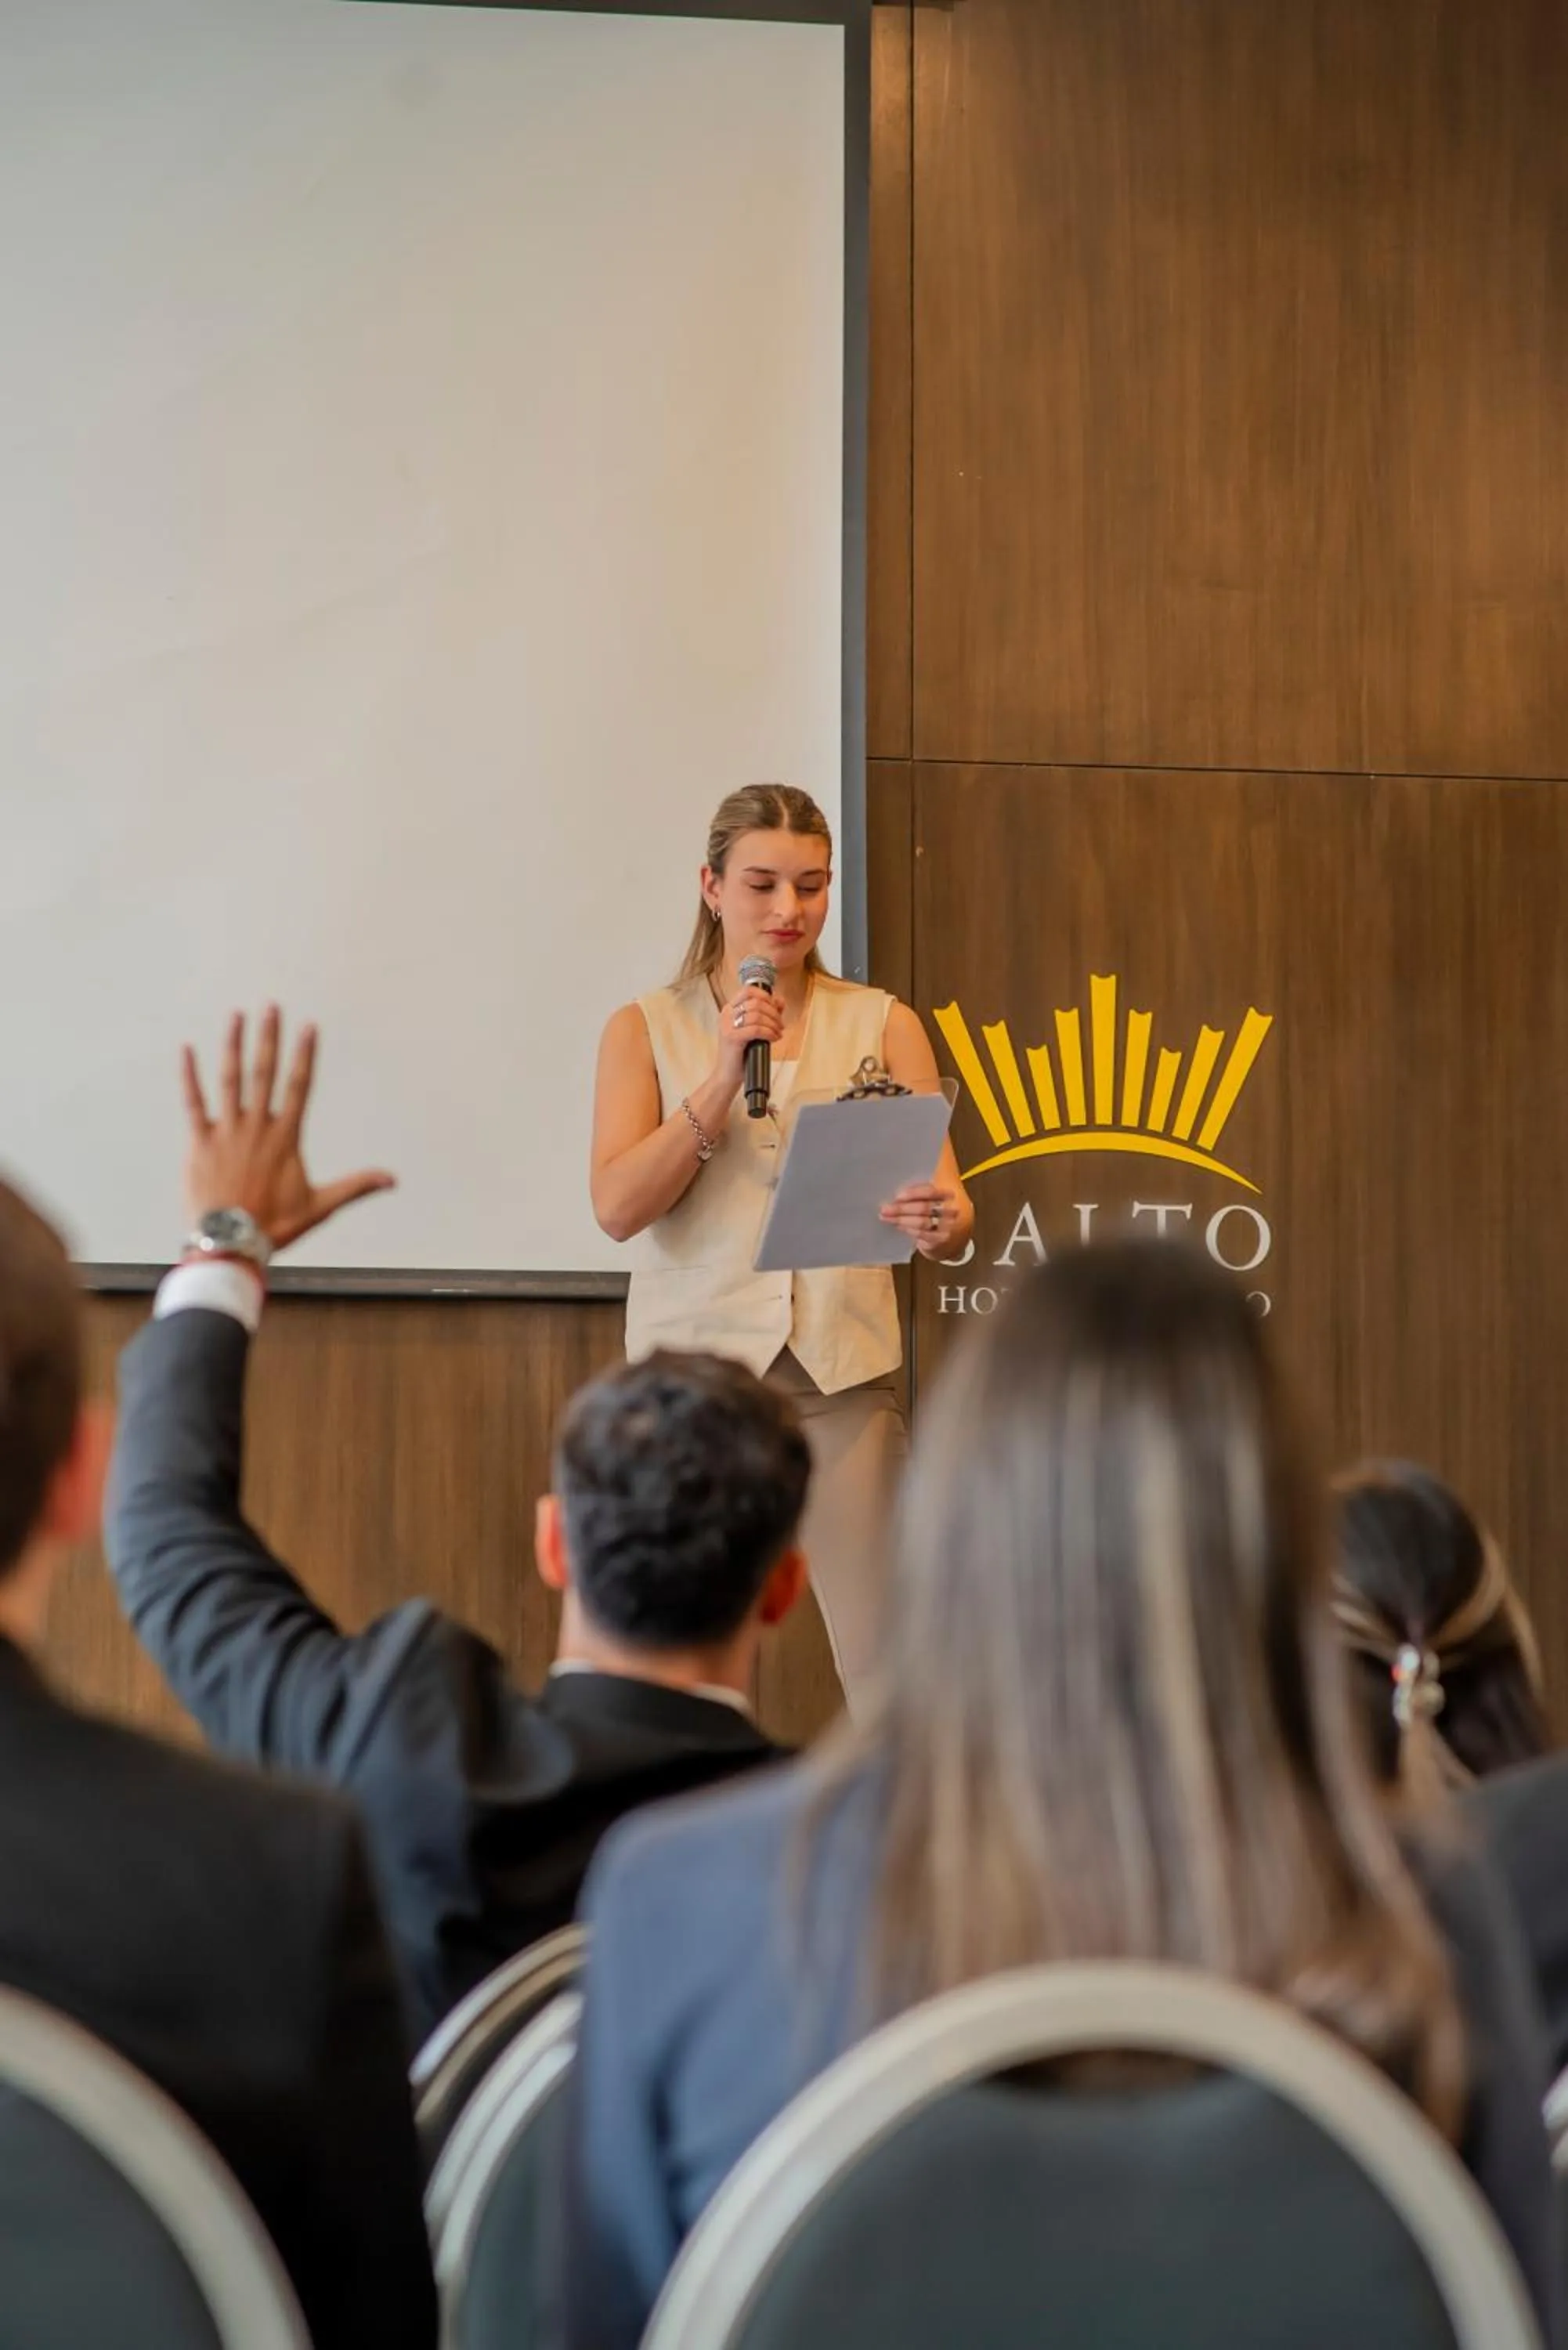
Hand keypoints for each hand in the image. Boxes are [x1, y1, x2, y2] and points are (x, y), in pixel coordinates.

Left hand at [181, 1007, 395, 1251]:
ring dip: (233, 1045)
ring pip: (230, 1080)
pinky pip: (193, 1102)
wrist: (230, 1243)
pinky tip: (187, 1050)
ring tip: (236, 1016)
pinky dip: (189, 1076)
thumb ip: (356, 1186)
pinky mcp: (200, 1143)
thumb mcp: (321, 1206)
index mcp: (286, 1138)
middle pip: (265, 1073)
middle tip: (272, 1007)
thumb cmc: (276, 1225)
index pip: (299, 1087)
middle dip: (269, 1038)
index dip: (305, 1055)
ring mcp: (227, 1132)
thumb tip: (392, 1180)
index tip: (309, 1027)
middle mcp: (257, 1127)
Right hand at [712, 983, 785, 1092]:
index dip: (766, 996)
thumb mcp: (754, 1029)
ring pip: (757, 1015)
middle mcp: (726, 1015)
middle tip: (780, 1024)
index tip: (775, 1008)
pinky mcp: (732, 1038)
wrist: (727, 1075)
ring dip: (773, 1023)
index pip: (748, 991)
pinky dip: (769, 1032)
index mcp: (729, 1009)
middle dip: (773, 1012)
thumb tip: (780, 1000)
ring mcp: (727, 1026)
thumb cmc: (741, 1053)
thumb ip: (766, 1014)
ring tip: (778, 1032)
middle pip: (755, 1002)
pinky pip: (756, 1029)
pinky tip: (774, 1038)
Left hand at [880, 1182, 959, 1257]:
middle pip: (924, 1207)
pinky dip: (909, 1230)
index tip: (896, 1197)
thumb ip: (912, 1196)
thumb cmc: (926, 1211)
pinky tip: (898, 1226)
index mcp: (945, 1194)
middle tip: (884, 1209)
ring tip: (886, 1218)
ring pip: (922, 1222)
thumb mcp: (923, 1199)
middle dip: (901, 1208)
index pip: (930, 1191)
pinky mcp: (941, 1239)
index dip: (912, 1194)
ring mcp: (947, 1225)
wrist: (938, 1233)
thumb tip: (893, 1198)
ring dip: (901, 1220)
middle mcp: (950, 1209)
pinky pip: (922, 1234)